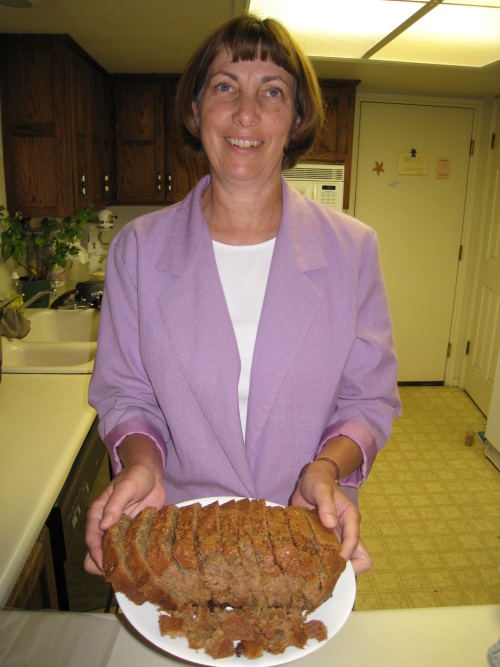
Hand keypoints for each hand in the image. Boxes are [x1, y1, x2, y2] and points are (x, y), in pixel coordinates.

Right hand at [84, 460, 165, 574]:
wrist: (152, 474)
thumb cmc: (136, 476)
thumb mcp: (126, 486)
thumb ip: (115, 504)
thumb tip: (104, 525)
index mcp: (99, 514)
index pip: (92, 537)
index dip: (95, 552)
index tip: (103, 564)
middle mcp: (107, 525)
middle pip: (97, 551)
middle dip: (104, 563)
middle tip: (117, 571)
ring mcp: (120, 531)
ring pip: (113, 554)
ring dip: (119, 563)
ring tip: (130, 570)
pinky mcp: (134, 534)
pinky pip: (130, 550)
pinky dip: (133, 557)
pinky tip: (143, 562)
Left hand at [290, 461, 371, 574]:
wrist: (311, 479)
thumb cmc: (318, 481)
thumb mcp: (321, 489)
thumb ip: (326, 505)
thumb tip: (330, 524)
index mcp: (350, 518)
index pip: (355, 543)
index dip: (346, 554)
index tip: (332, 562)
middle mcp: (346, 531)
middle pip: (359, 558)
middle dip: (347, 568)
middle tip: (327, 571)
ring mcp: (336, 537)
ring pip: (344, 561)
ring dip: (333, 567)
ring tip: (316, 569)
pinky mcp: (324, 540)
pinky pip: (328, 556)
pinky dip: (321, 562)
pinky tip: (308, 562)